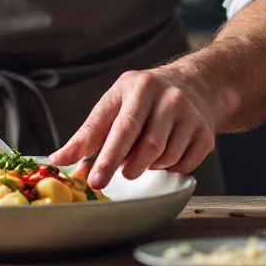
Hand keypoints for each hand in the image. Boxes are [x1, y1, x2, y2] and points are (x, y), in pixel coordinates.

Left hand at [48, 68, 215, 190]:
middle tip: (116, 176)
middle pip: (147, 145)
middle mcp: (167, 97)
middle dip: (127, 167)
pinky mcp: (206, 133)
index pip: (121, 127)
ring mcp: (190, 114)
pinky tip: (164, 155)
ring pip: (166, 157)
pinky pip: (184, 165)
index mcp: (137, 87)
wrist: (194, 85)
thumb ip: (88, 134)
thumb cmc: (143, 98)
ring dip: (149, 166)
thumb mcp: (113, 104)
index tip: (92, 180)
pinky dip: (169, 169)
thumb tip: (59, 159)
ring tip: (142, 155)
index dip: (106, 157)